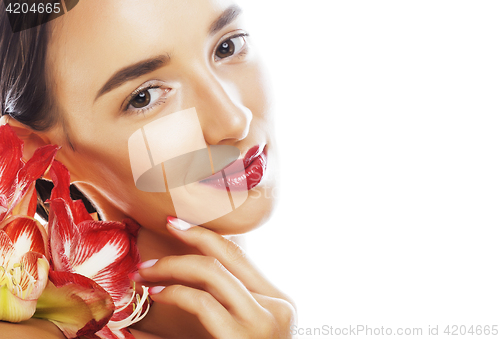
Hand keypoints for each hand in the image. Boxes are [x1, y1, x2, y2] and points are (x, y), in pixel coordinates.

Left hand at [130, 217, 296, 338]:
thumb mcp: (237, 330)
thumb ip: (217, 306)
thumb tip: (175, 283)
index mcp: (276, 299)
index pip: (237, 254)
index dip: (203, 233)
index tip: (174, 223)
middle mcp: (276, 306)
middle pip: (223, 258)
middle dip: (180, 250)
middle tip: (147, 260)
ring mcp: (263, 323)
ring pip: (211, 273)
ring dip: (170, 269)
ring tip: (144, 276)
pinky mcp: (244, 338)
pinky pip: (203, 303)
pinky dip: (174, 294)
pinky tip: (156, 297)